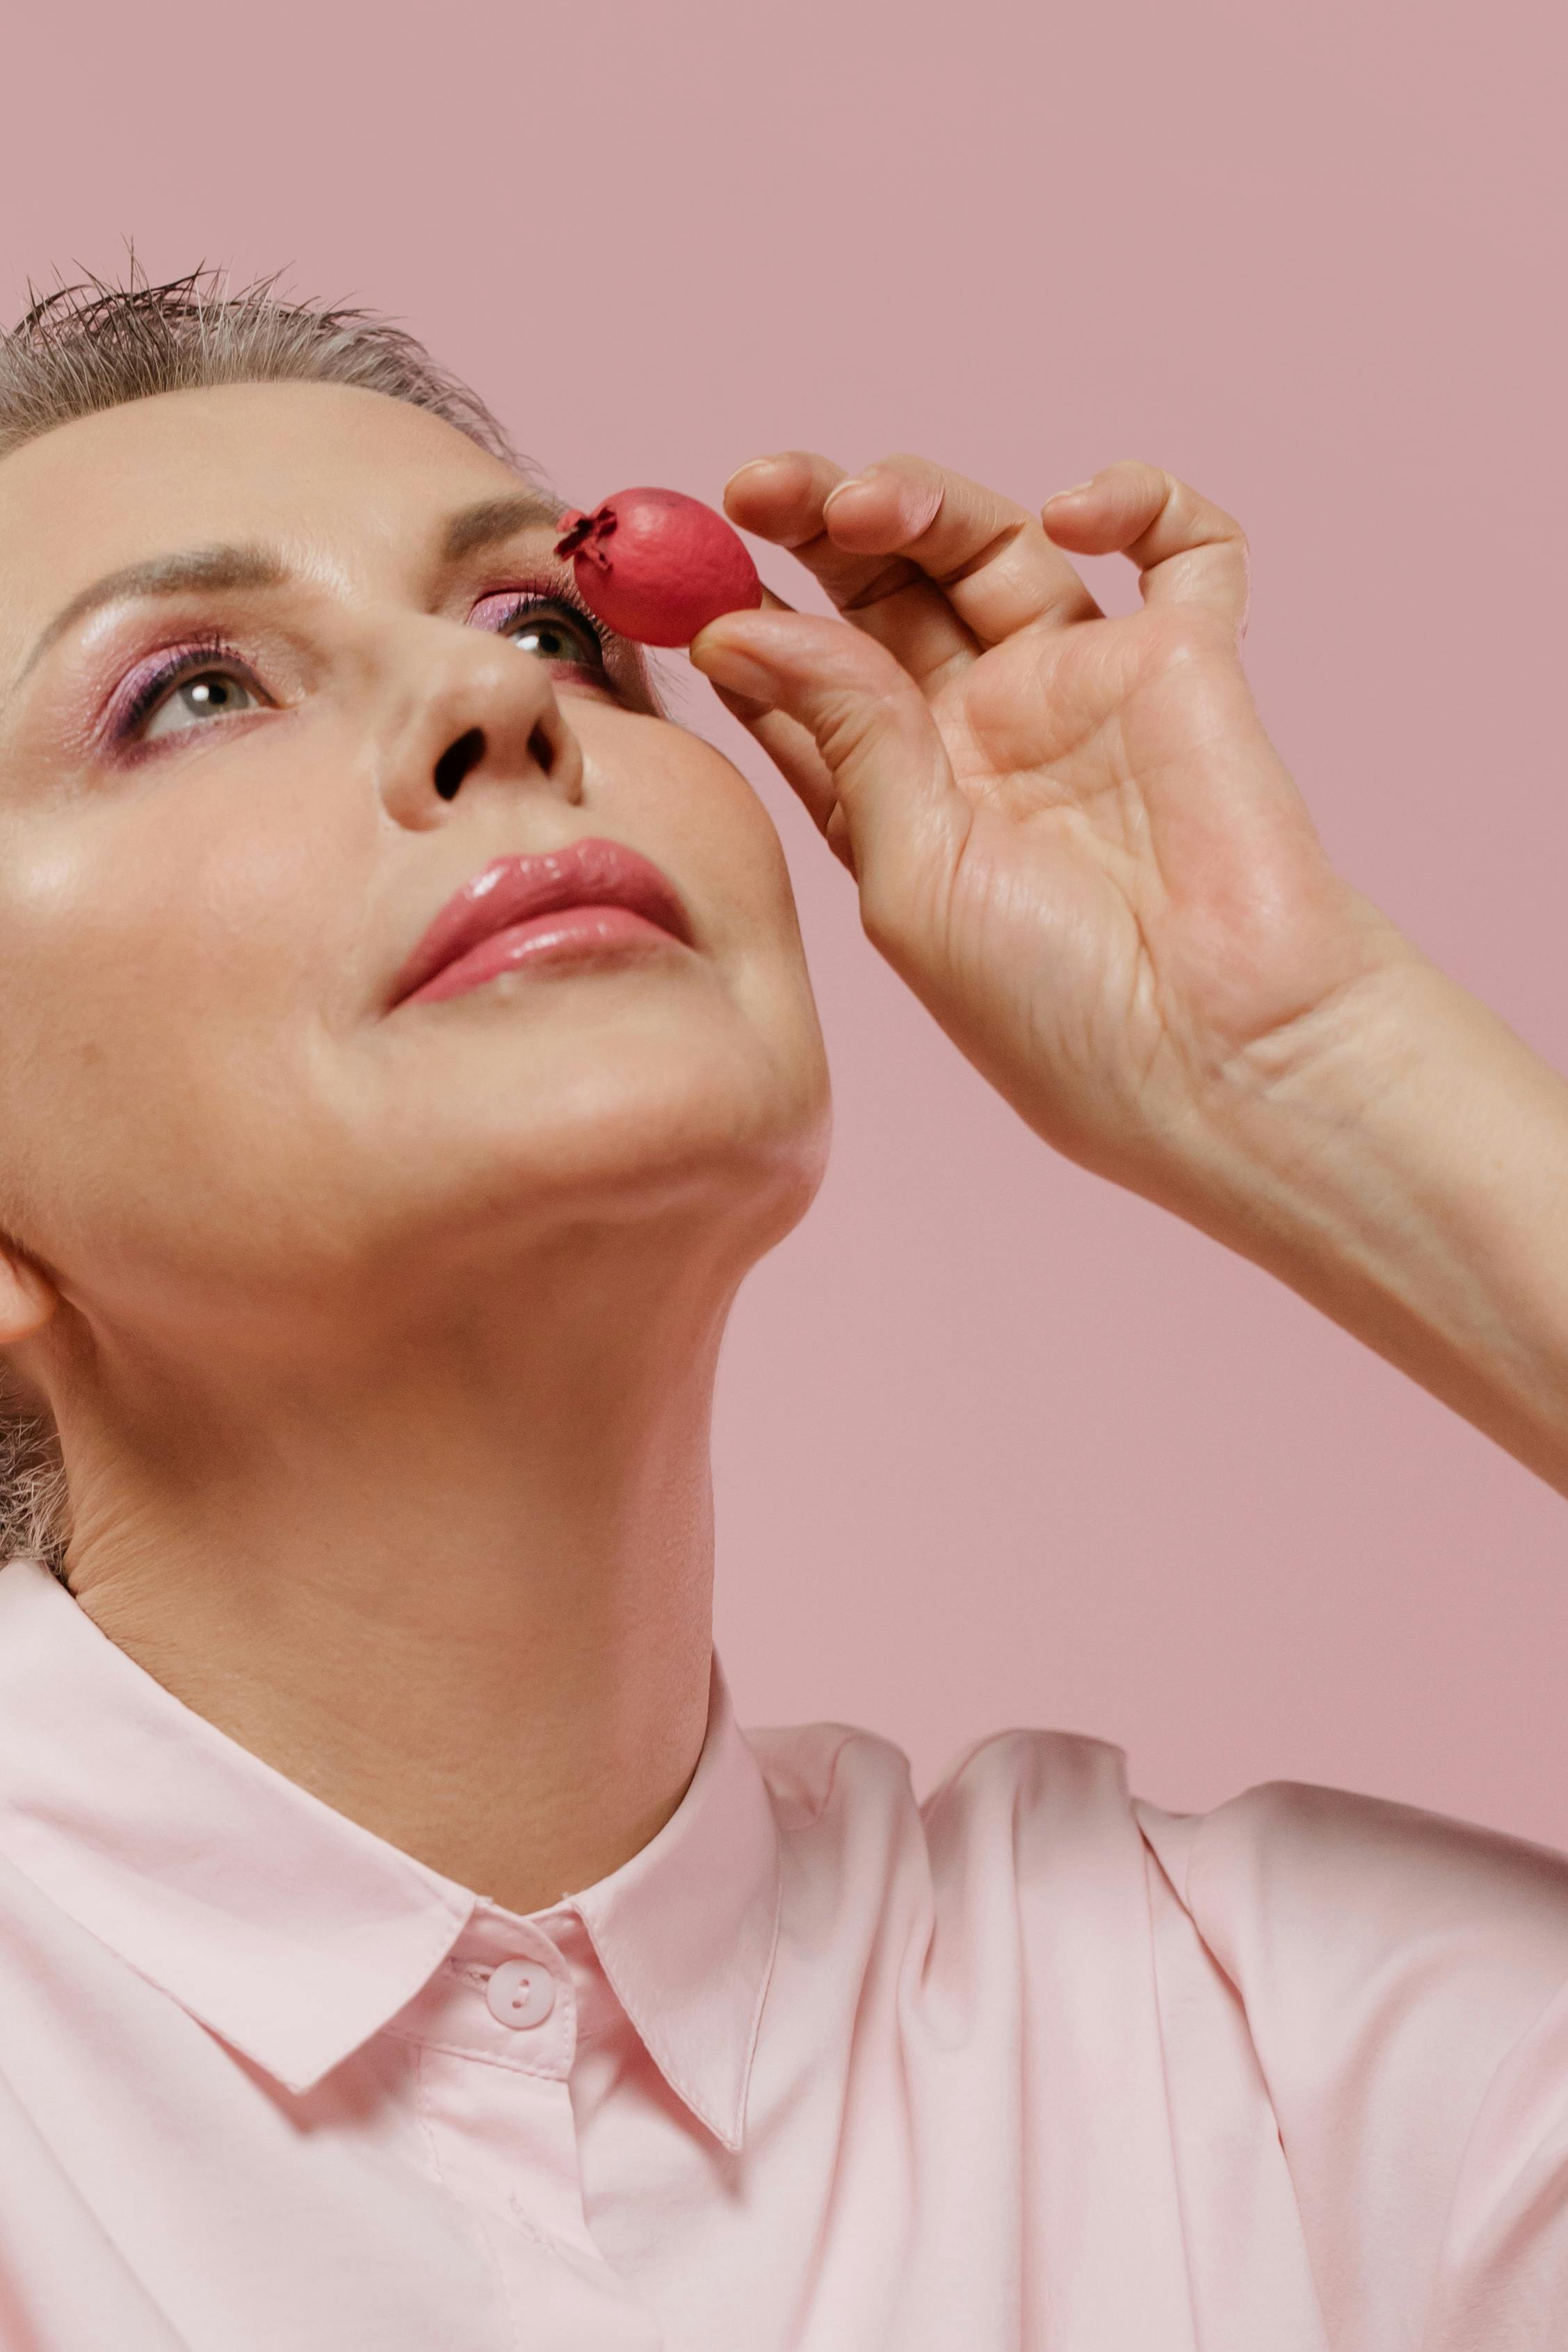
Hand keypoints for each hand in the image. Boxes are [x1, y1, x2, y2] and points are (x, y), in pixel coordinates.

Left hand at [691, 454, 1411, 1210]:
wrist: (1219, 1054)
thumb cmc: (1056, 1010)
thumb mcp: (909, 878)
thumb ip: (845, 738)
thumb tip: (741, 625)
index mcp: (897, 800)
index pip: (804, 675)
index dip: (742, 607)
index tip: (676, 571)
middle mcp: (982, 733)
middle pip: (886, 588)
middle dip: (816, 524)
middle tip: (755, 488)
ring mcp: (1082, 690)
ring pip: (993, 544)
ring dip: (921, 499)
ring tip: (864, 506)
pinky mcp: (1190, 664)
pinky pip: (1182, 549)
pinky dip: (1137, 500)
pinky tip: (1072, 516)